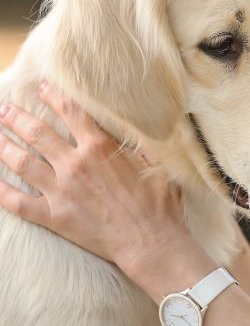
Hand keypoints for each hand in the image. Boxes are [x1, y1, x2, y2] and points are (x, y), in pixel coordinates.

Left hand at [0, 81, 187, 271]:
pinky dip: (1, 189)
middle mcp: (75, 163)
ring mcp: (60, 190)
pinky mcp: (53, 216)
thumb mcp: (154, 159)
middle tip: (4, 109)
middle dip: (17, 118)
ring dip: (4, 145)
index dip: (54, 97)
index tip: (42, 87)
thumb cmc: (158, 200)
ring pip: (22, 162)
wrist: (149, 239)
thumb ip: (136, 139)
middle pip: (37, 133)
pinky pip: (17, 201)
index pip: (71, 112)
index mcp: (99, 146)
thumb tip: (132, 121)